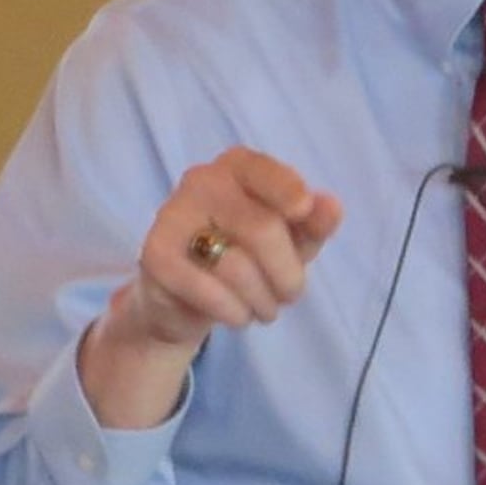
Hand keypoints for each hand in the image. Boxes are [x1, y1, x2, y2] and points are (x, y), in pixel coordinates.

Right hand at [78, 149, 343, 429]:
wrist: (185, 299)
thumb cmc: (246, 258)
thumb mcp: (289, 242)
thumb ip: (311, 225)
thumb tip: (330, 206)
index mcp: (236, 168)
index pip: (262, 170)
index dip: (287, 190)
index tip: (302, 211)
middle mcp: (200, 182)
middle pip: (262, 229)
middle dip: (287, 276)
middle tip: (290, 297)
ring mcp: (172, 216)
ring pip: (237, 266)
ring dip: (262, 301)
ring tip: (262, 309)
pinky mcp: (155, 256)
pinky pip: (208, 290)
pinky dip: (233, 312)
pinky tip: (235, 316)